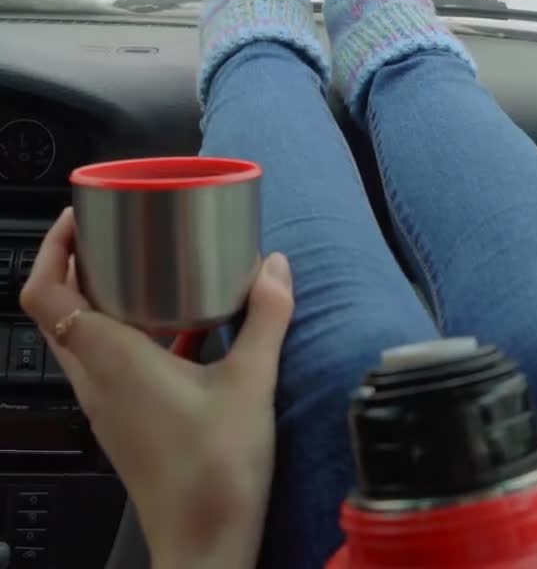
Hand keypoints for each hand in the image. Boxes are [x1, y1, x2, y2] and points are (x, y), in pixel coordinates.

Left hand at [20, 207, 293, 568]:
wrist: (204, 547)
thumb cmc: (214, 473)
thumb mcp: (250, 382)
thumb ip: (266, 316)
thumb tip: (275, 267)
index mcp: (109, 358)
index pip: (45, 293)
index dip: (53, 247)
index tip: (80, 217)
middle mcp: (95, 378)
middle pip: (58, 308)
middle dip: (78, 262)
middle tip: (114, 232)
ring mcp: (105, 402)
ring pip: (80, 335)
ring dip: (101, 297)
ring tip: (146, 268)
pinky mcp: (123, 419)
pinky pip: (108, 361)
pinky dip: (128, 332)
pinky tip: (179, 327)